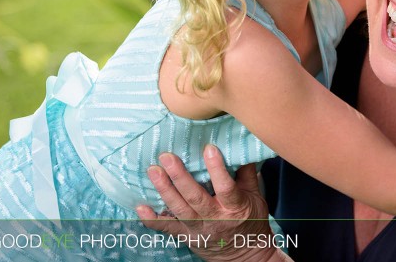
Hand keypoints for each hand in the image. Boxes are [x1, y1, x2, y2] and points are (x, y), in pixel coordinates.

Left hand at [137, 145, 288, 261]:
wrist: (244, 254)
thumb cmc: (250, 220)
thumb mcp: (256, 196)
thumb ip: (247, 172)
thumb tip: (241, 144)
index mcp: (235, 207)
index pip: (226, 187)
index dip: (217, 168)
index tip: (208, 148)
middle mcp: (216, 218)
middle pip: (196, 198)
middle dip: (180, 177)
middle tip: (167, 157)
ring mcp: (199, 229)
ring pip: (179, 210)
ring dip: (165, 190)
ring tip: (153, 171)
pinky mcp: (186, 236)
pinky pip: (167, 228)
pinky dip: (152, 219)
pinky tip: (140, 206)